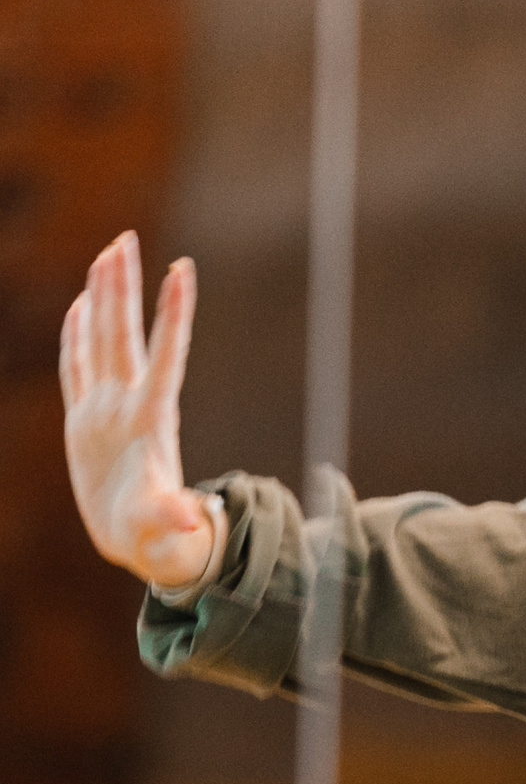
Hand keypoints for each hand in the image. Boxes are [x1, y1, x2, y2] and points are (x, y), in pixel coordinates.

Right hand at [60, 233, 209, 588]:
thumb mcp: (165, 533)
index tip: (182, 271)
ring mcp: (107, 410)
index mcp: (150, 423)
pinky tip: (78, 306)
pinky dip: (76, 335)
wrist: (143, 544)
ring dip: (104, 298)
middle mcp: (129, 407)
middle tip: (126, 239)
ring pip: (103, 341)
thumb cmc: (157, 539)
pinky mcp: (86, 420)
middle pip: (127, 336)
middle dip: (126, 288)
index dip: (172, 315)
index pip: (165, 356)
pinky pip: (77, 367)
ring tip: (107, 254)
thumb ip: (173, 521)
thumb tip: (191, 523)